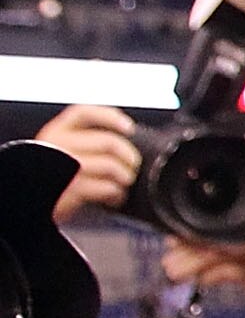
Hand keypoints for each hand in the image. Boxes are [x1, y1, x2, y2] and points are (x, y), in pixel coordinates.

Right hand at [35, 104, 139, 221]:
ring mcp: (65, 167)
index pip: (83, 113)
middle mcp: (58, 145)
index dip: (109, 116)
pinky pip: (107, 188)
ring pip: (110, 166)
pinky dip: (117, 194)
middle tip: (132, 167)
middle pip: (108, 142)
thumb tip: (125, 142)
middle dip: (129, 157)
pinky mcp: (71, 189)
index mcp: (57, 131)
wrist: (39, 203)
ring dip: (124, 178)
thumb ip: (86, 143)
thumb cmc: (58, 179)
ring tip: (121, 185)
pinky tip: (113, 198)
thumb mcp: (65, 152)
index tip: (129, 127)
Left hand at [161, 225, 244, 315]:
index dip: (193, 231)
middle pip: (215, 236)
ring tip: (174, 273)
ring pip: (216, 252)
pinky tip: (202, 281)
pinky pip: (227, 271)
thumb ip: (223, 248)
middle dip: (187, 250)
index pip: (219, 220)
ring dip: (191, 264)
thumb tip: (179, 242)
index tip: (172, 240)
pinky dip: (210, 277)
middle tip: (169, 262)